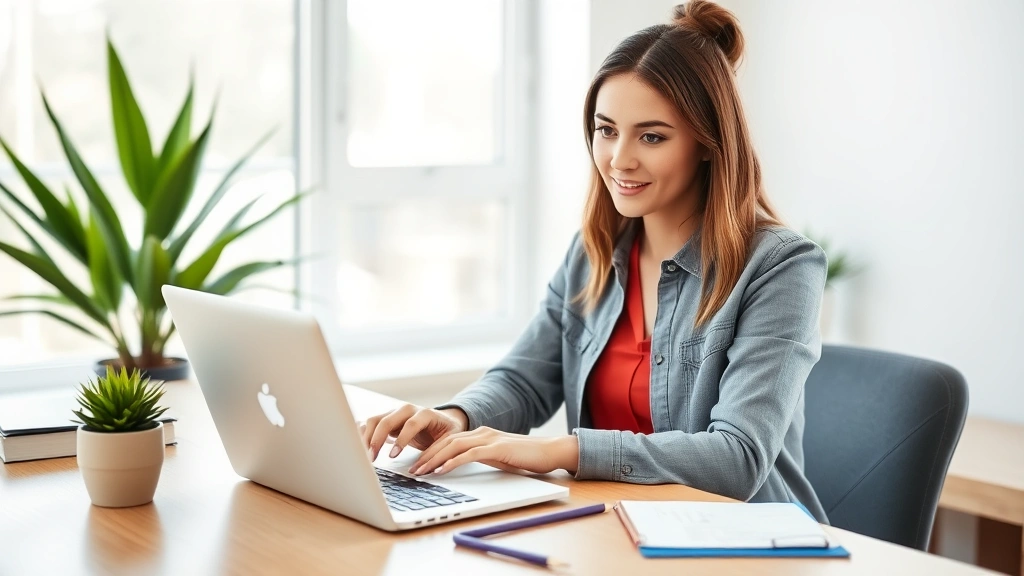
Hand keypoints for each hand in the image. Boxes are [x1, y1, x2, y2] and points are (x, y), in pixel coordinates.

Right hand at [360, 404, 468, 460]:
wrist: (443, 421)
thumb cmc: (446, 431)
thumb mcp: (449, 440)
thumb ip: (438, 452)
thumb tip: (423, 469)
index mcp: (425, 413)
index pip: (411, 424)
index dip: (401, 439)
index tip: (393, 456)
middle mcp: (407, 410)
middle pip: (387, 419)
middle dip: (377, 439)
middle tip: (371, 458)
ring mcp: (395, 413)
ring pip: (375, 420)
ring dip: (367, 437)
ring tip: (365, 456)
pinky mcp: (387, 420)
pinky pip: (370, 423)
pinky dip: (363, 434)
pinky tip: (358, 447)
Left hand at [408, 427, 578, 476]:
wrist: (550, 451)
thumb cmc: (525, 458)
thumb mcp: (497, 458)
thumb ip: (480, 459)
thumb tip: (460, 468)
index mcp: (480, 434)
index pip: (448, 441)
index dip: (430, 452)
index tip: (417, 465)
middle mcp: (482, 432)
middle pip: (446, 441)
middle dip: (426, 456)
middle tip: (411, 470)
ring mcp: (489, 438)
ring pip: (453, 446)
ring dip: (434, 460)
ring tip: (420, 472)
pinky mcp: (498, 448)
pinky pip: (470, 454)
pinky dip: (453, 462)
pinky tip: (441, 470)